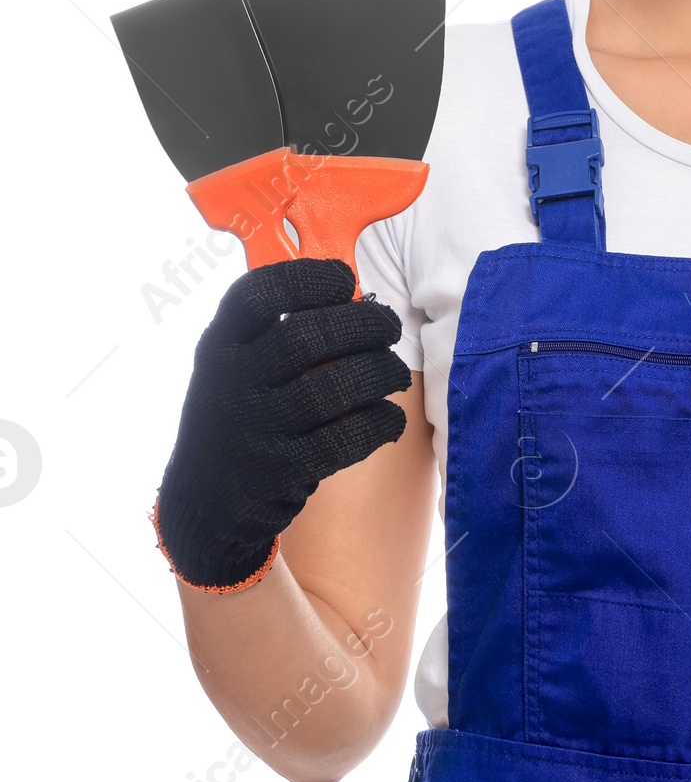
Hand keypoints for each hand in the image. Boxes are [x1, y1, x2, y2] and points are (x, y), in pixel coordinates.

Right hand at [152, 257, 411, 590]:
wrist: (204, 503)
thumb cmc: (241, 417)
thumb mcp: (234, 368)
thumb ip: (274, 334)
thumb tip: (354, 298)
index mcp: (219, 346)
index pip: (256, 294)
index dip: (307, 278)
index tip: (343, 279)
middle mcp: (230, 383)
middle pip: (306, 337)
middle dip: (363, 325)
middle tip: (388, 328)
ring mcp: (253, 430)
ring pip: (333, 388)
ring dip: (380, 373)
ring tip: (394, 374)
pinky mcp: (279, 472)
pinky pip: (344, 440)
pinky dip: (379, 424)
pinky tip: (389, 420)